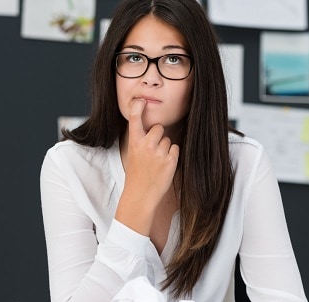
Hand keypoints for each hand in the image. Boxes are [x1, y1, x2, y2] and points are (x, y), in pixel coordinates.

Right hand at [115, 99, 179, 234]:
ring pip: (168, 140)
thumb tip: (153, 128)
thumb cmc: (137, 174)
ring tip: (156, 162)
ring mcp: (159, 152)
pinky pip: (175, 149)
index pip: (135, 119)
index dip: (138, 107)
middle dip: (158, 136)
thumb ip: (141, 140)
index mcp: (134, 142)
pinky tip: (163, 166)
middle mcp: (146, 144)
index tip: (141, 100)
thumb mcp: (133, 154)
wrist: (140, 195)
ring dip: (165, 148)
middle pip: (159, 128)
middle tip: (152, 150)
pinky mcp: (170, 160)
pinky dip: (172, 156)